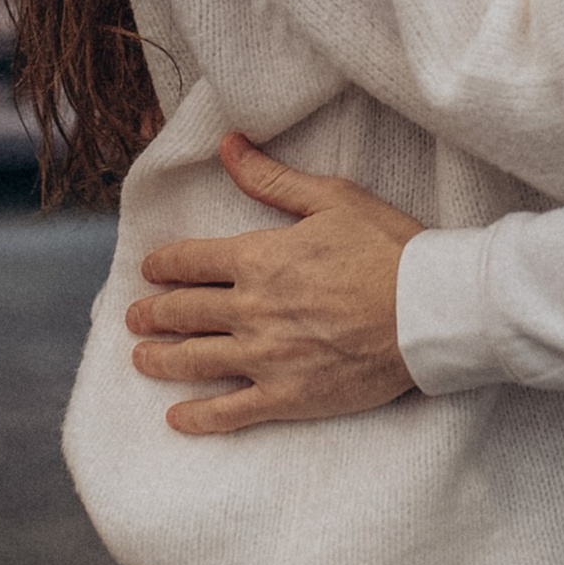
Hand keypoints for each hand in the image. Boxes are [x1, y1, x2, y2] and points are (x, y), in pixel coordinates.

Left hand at [127, 134, 423, 433]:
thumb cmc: (388, 249)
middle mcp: (252, 308)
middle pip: (184, 312)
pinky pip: (229, 412)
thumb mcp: (331, 199)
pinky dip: (198, 417)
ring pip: (194, 361)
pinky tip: (177, 418)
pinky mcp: (287, 396)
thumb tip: (228, 146)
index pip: (191, 261)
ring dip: (160, 359)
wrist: (428, 310)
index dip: (163, 265)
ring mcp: (266, 356)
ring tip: (142, 358)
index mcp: (259, 258)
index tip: (150, 270)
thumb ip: (272, 179)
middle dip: (152, 313)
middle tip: (134, 317)